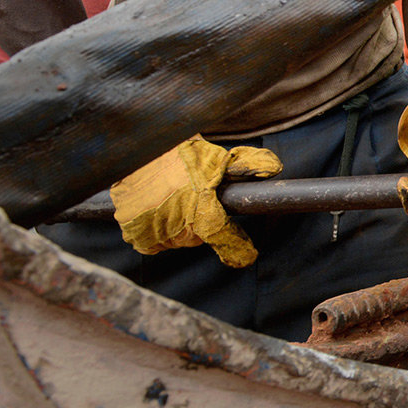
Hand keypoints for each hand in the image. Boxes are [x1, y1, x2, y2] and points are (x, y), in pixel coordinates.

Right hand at [110, 137, 283, 267]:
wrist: (132, 151)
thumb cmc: (177, 152)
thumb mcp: (212, 155)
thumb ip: (245, 163)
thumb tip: (275, 167)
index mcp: (200, 207)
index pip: (223, 237)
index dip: (238, 249)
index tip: (248, 256)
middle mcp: (177, 225)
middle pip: (196, 237)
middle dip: (197, 222)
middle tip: (192, 198)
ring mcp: (153, 231)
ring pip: (174, 239)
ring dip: (176, 225)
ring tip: (173, 198)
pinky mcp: (134, 232)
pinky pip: (151, 241)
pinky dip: (156, 229)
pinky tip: (157, 208)